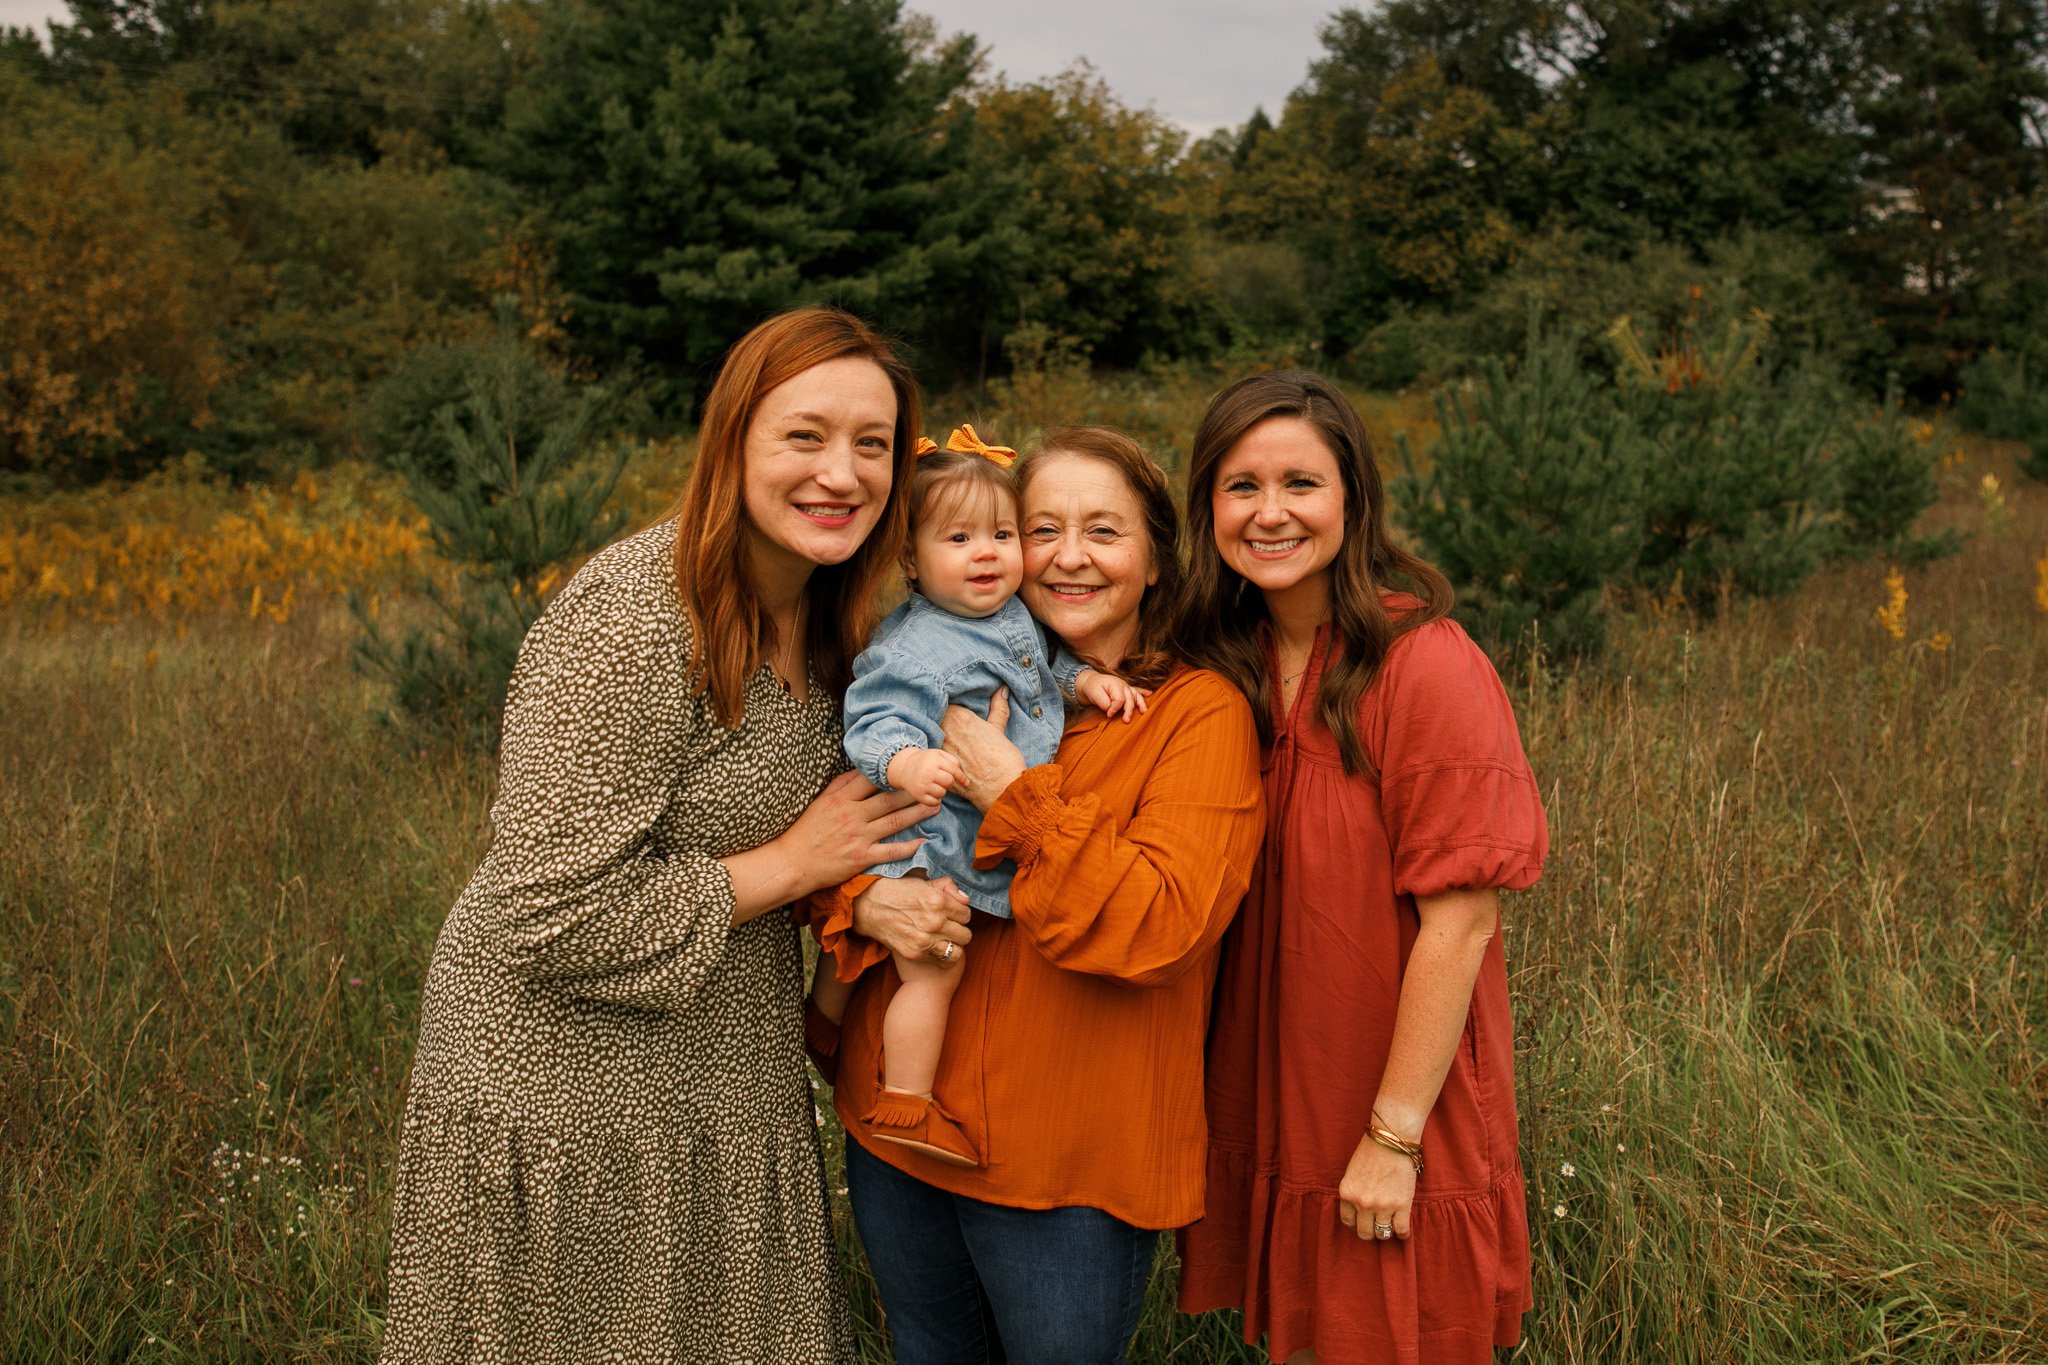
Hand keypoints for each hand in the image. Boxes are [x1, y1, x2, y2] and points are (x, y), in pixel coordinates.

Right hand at [774, 771, 929, 895]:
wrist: (793, 863)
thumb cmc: (805, 831)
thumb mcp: (820, 802)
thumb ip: (840, 785)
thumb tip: (861, 770)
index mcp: (840, 799)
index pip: (870, 781)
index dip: (892, 774)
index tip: (910, 768)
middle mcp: (851, 816)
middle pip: (889, 800)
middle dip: (913, 792)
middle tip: (933, 786)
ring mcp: (858, 837)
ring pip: (894, 822)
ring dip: (917, 814)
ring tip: (935, 806)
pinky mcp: (861, 858)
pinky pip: (890, 851)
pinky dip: (908, 847)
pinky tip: (924, 841)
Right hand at [851, 874, 972, 961]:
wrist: (867, 906)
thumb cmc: (895, 890)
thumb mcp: (921, 880)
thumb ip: (947, 886)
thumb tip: (965, 899)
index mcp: (937, 900)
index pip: (967, 913)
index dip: (960, 912)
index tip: (952, 912)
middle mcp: (934, 922)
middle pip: (965, 933)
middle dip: (958, 929)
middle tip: (948, 925)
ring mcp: (925, 940)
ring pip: (958, 950)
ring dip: (953, 944)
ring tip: (944, 938)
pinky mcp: (916, 953)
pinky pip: (944, 960)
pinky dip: (943, 955)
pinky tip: (936, 946)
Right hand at [886, 747, 962, 806]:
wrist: (905, 767)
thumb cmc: (927, 761)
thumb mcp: (939, 754)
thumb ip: (953, 761)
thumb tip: (963, 776)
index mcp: (934, 760)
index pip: (954, 770)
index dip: (962, 778)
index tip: (966, 783)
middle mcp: (928, 772)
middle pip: (949, 782)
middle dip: (949, 782)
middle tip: (944, 780)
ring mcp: (922, 784)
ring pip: (942, 793)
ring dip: (942, 791)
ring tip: (935, 785)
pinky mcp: (918, 795)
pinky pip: (934, 803)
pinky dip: (936, 800)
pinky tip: (932, 793)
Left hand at [941, 687, 1028, 811]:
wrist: (1002, 788)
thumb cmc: (1003, 758)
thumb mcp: (999, 728)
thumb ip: (998, 707)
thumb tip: (1002, 689)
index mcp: (959, 718)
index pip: (943, 704)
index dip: (946, 707)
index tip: (951, 711)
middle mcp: (945, 731)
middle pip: (934, 720)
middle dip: (940, 721)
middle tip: (951, 727)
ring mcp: (940, 750)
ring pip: (930, 737)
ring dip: (936, 737)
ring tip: (948, 741)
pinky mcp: (938, 767)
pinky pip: (931, 757)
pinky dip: (935, 756)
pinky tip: (944, 758)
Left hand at [1075, 668, 1149, 722]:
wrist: (1091, 682)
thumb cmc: (1093, 688)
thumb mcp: (1094, 694)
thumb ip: (1102, 701)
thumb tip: (1110, 709)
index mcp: (1115, 684)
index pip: (1119, 699)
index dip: (1114, 708)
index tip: (1108, 714)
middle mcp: (1123, 685)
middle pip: (1130, 698)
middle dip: (1129, 710)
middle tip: (1126, 721)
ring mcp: (1126, 687)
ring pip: (1136, 695)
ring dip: (1141, 704)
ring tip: (1144, 712)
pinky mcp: (1127, 690)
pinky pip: (1137, 691)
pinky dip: (1144, 692)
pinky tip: (1150, 694)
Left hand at [1337, 1128, 1417, 1242]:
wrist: (1391, 1140)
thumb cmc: (1371, 1151)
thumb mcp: (1351, 1173)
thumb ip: (1353, 1192)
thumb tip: (1358, 1210)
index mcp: (1347, 1194)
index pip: (1348, 1222)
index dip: (1355, 1224)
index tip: (1361, 1223)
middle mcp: (1362, 1203)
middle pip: (1364, 1232)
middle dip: (1369, 1232)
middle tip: (1375, 1228)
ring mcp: (1382, 1206)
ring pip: (1382, 1234)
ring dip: (1386, 1232)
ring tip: (1389, 1227)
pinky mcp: (1402, 1205)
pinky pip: (1401, 1230)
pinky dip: (1403, 1234)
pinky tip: (1403, 1232)